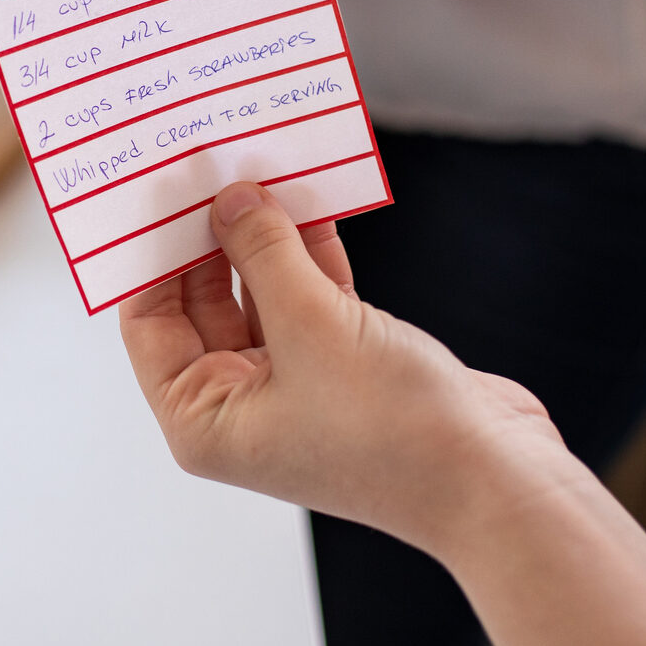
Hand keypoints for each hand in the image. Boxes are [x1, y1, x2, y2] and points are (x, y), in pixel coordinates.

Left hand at [120, 183, 567, 558]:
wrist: (497, 481)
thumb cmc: (390, 428)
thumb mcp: (309, 325)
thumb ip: (263, 254)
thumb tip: (229, 199)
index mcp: (202, 418)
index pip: (148, 320)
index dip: (150, 254)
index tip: (157, 189)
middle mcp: (237, 404)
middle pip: (201, 299)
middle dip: (209, 235)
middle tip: (210, 165)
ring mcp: (291, 383)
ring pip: (260, 291)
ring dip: (265, 235)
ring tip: (258, 167)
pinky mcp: (341, 364)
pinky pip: (309, 295)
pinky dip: (311, 251)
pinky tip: (312, 198)